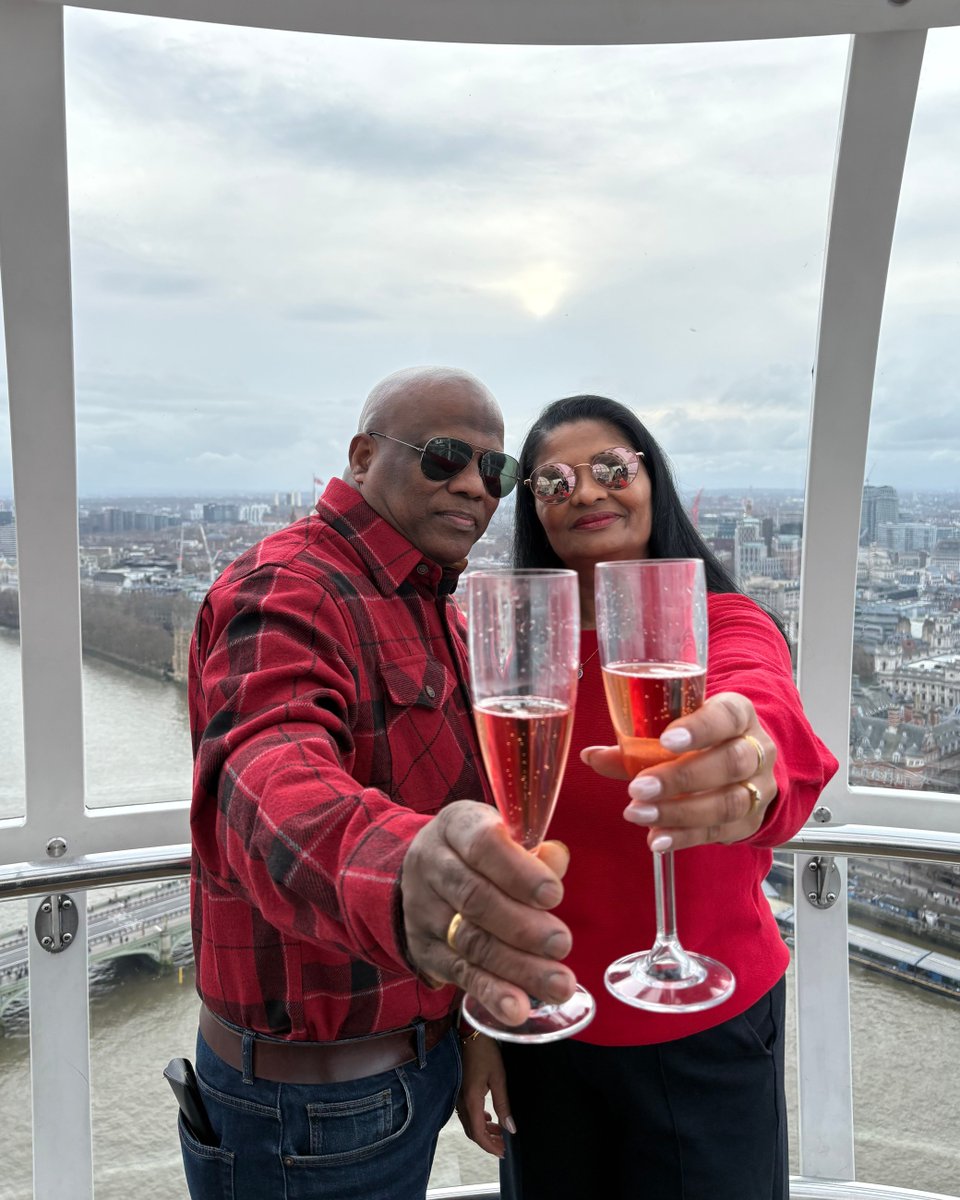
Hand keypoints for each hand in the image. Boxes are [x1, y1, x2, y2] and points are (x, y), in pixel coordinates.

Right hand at [401, 801, 575, 1025]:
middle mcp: (432, 864)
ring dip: (517, 967)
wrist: (420, 872)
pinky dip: (491, 993)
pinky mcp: (424, 949)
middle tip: (562, 944)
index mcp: (455, 826)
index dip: (518, 871)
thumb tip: (557, 860)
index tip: (554, 895)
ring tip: (558, 985)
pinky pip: (459, 973)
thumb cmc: (480, 850)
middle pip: (475, 899)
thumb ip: (533, 850)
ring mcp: (423, 910)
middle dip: (523, 926)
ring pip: (470, 942)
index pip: (482, 844)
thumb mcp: (502, 834)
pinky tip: (518, 1009)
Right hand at [456, 1034, 514, 1157]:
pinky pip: (466, 1113)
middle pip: (472, 1131)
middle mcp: (461, 1102)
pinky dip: (478, 1120)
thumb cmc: (485, 1052)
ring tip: (499, 1132)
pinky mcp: (459, 1090)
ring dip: (483, 1131)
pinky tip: (489, 1117)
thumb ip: (503, 1104)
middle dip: (488, 1141)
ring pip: (469, 1123)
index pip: (478, 1133)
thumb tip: (510, 1128)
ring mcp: (458, 1096)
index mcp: (471, 1101)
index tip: (502, 1152)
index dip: (490, 1146)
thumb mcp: (498, 1078)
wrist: (469, 1033)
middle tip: (503, 1146)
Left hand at [581, 691, 776, 850]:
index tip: (666, 740)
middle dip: (681, 778)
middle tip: (639, 788)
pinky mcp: (751, 821)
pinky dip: (685, 837)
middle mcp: (757, 749)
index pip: (727, 716)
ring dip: (679, 812)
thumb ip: (637, 743)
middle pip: (730, 762)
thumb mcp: (676, 729)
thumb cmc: (701, 740)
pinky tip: (657, 839)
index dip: (700, 728)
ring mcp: (759, 787)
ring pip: (728, 802)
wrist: (745, 764)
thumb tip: (590, 756)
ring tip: (640, 814)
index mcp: (738, 714)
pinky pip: (721, 832)